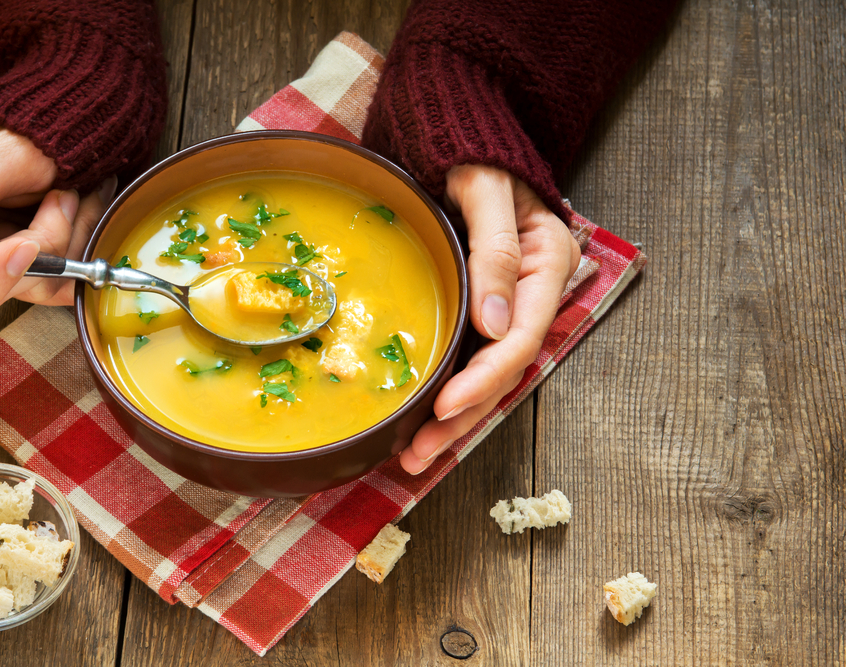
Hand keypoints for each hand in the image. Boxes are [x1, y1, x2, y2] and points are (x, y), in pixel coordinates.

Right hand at [0, 119, 115, 309]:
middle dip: (39, 249)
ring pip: (34, 285)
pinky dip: (81, 245)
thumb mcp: (0, 150)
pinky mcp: (29, 264)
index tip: (27, 246)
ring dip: (69, 237)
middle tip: (63, 200)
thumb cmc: (27, 126)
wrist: (65, 122)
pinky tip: (81, 208)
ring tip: (72, 192)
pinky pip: (60, 280)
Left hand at [398, 165, 581, 473]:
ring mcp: (506, 303)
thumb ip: (494, 251)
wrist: (463, 136)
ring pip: (486, 374)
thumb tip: (492, 324)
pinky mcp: (480, 306)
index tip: (445, 406)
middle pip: (503, 370)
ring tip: (413, 455)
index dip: (483, 379)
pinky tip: (422, 420)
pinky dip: (448, 391)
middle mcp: (530, 294)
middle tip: (419, 453)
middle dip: (464, 417)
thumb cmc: (476, 153)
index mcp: (545, 265)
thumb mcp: (486, 190)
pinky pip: (468, 357)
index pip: (519, 338)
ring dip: (454, 418)